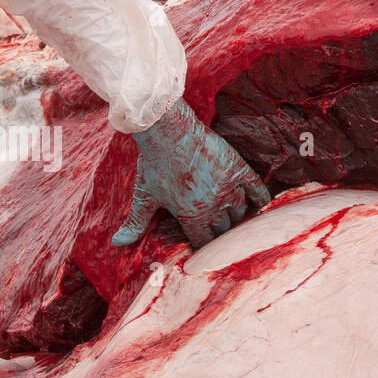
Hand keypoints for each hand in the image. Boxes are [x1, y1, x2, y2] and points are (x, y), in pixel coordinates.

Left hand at [112, 99, 270, 248]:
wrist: (168, 130)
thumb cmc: (153, 163)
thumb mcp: (144, 196)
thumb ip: (135, 224)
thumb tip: (117, 244)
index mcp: (191, 216)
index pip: (203, 243)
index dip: (201, 247)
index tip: (201, 247)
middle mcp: (213, 205)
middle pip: (223, 230)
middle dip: (219, 233)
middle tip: (219, 234)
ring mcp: (227, 186)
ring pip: (239, 212)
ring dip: (236, 218)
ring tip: (235, 220)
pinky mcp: (236, 167)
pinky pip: (255, 188)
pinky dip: (260, 198)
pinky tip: (261, 205)